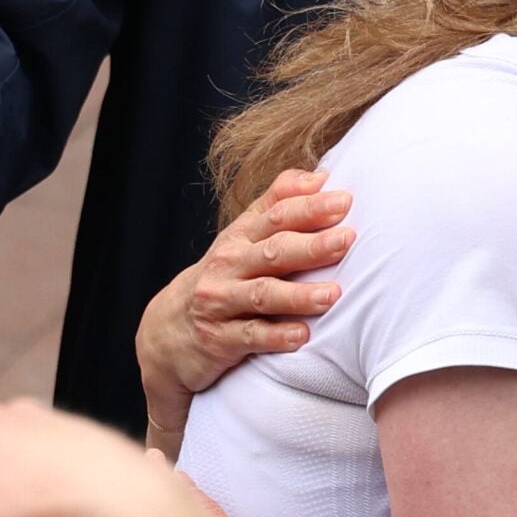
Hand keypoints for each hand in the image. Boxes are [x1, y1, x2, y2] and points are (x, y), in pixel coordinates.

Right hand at [136, 168, 351, 455]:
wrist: (168, 330)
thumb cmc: (223, 276)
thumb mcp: (242, 237)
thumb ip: (277, 204)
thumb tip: (320, 176)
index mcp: (240, 236)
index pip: (276, 215)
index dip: (309, 207)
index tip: (344, 201)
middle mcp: (228, 264)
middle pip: (273, 250)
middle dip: (311, 245)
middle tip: (347, 239)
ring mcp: (221, 301)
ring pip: (262, 294)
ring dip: (298, 294)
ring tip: (333, 294)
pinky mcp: (218, 339)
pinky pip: (250, 337)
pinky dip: (276, 336)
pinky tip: (302, 336)